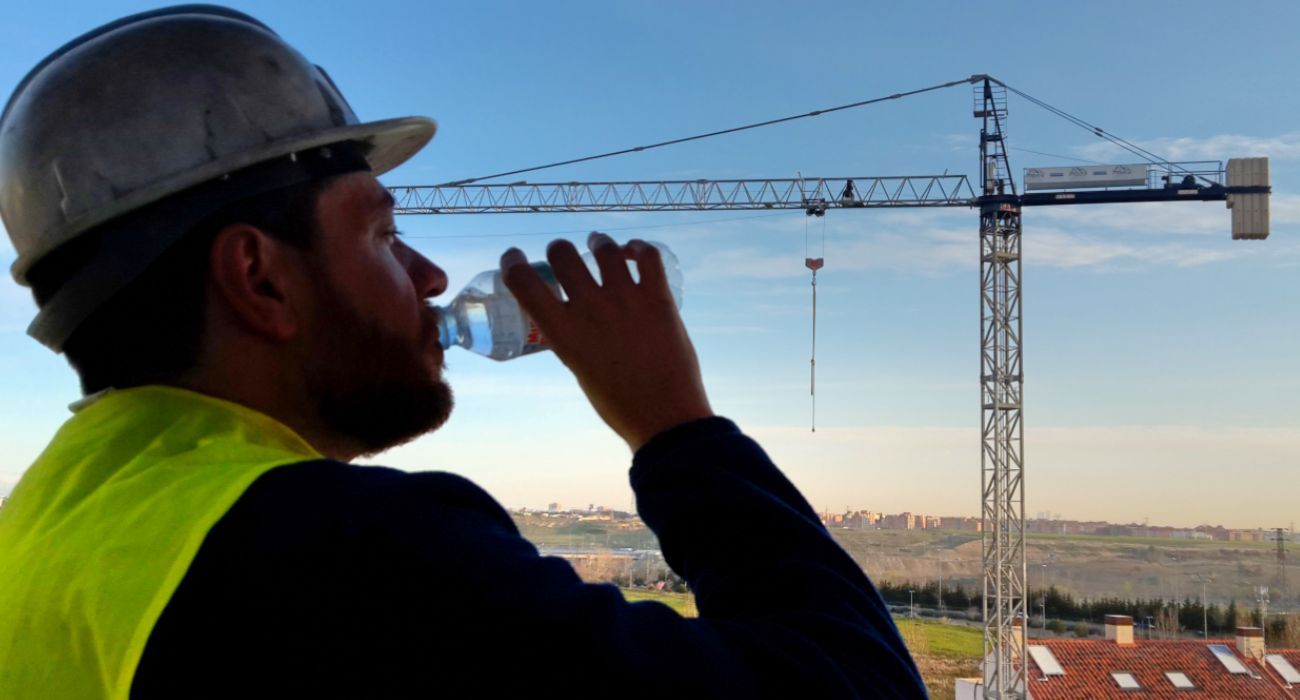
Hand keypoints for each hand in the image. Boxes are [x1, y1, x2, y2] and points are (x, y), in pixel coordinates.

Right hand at [500, 233, 712, 450]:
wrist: (664, 417)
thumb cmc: (618, 404)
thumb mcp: (578, 368)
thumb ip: (571, 338)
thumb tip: (573, 317)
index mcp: (563, 332)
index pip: (524, 282)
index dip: (512, 263)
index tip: (513, 257)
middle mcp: (590, 309)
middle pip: (563, 254)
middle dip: (559, 250)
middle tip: (563, 254)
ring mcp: (626, 300)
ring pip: (604, 248)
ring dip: (598, 242)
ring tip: (598, 244)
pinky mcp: (658, 298)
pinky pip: (647, 256)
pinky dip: (638, 248)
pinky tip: (633, 252)